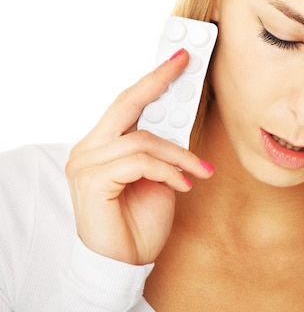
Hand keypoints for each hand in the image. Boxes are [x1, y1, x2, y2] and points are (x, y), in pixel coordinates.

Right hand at [65, 49, 212, 264]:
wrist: (127, 262)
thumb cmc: (141, 221)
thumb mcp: (160, 176)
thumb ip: (162, 148)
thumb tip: (181, 117)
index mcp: (103, 144)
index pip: (127, 103)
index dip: (153, 79)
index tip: (178, 60)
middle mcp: (88, 148)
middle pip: (125, 103)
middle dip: (158, 80)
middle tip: (185, 62)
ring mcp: (86, 163)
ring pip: (144, 140)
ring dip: (180, 156)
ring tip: (199, 173)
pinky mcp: (92, 181)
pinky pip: (141, 162)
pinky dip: (169, 171)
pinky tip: (182, 187)